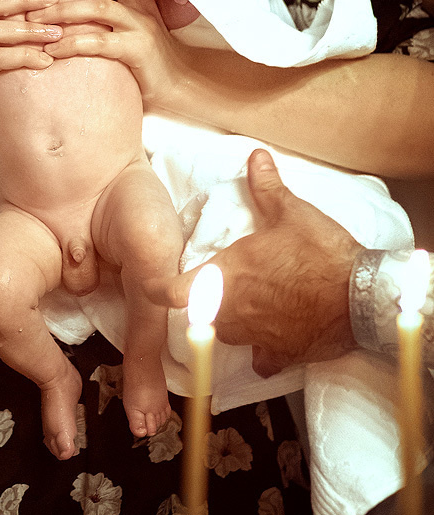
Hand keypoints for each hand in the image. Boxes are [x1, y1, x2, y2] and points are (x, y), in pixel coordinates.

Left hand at [26, 0, 191, 111]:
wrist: (177, 83)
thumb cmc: (139, 53)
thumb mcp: (121, 22)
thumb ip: (99, 5)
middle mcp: (141, 0)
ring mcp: (142, 24)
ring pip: (99, 6)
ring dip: (63, 11)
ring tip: (35, 21)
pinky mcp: (140, 49)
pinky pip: (100, 42)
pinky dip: (72, 44)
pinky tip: (52, 51)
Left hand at [168, 149, 360, 375]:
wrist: (361, 297)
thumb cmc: (321, 254)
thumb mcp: (292, 213)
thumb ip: (267, 186)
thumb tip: (256, 156)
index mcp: (226, 276)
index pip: (171, 292)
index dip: (157, 289)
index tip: (154, 285)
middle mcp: (232, 310)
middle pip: (199, 313)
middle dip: (204, 301)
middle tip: (216, 286)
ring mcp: (254, 335)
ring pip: (226, 333)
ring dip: (230, 320)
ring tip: (246, 305)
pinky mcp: (280, 354)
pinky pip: (261, 358)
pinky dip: (263, 350)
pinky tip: (272, 336)